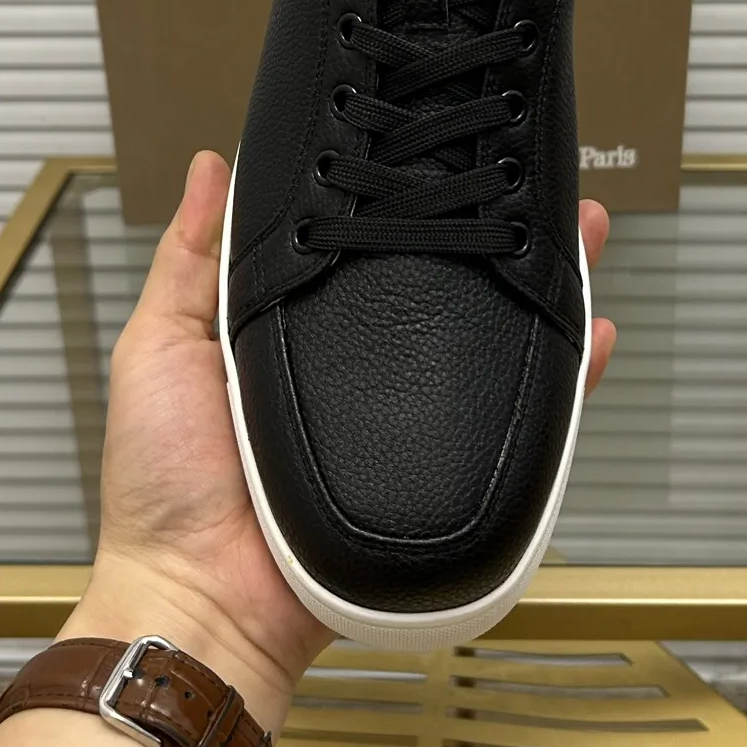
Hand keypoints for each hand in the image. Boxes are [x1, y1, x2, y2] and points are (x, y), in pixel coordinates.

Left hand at [66, 150, 617, 731]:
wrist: (203, 598)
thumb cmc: (163, 485)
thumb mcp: (160, 346)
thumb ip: (188, 261)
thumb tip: (209, 168)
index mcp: (295, 330)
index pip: (365, 248)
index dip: (404, 201)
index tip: (435, 149)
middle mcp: (361, 370)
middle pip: (444, 287)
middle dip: (494, 231)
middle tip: (534, 183)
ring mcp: (408, 420)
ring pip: (492, 344)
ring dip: (542, 291)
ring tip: (576, 238)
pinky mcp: (442, 471)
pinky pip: (518, 428)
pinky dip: (564, 387)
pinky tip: (586, 341)